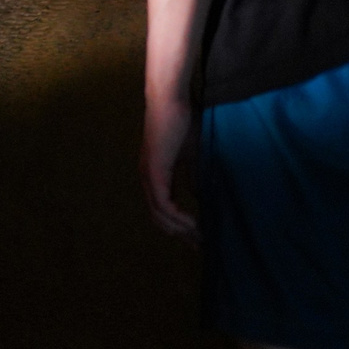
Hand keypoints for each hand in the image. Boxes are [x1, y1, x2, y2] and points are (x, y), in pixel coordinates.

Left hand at [142, 88, 198, 239]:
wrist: (171, 102)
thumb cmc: (183, 124)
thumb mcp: (192, 156)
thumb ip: (193, 176)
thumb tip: (200, 196)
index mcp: (155, 175)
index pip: (163, 210)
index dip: (179, 227)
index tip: (198, 239)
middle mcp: (147, 178)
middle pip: (159, 218)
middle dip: (181, 234)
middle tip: (200, 247)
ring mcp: (148, 176)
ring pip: (160, 215)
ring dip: (180, 229)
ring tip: (199, 238)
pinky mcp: (154, 171)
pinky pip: (163, 204)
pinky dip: (177, 217)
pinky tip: (193, 223)